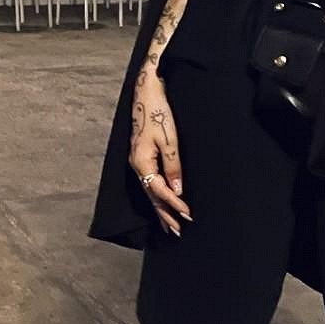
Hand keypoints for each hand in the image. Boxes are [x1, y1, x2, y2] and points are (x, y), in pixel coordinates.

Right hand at [129, 69, 191, 235]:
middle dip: (165, 214)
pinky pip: (150, 182)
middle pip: (152, 196)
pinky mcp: (142, 157)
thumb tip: (177, 189)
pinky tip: (162, 203)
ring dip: (161, 209)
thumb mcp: (169, 139)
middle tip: (178, 231)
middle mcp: (137, 165)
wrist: (147, 92)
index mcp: (141, 162)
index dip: (174, 204)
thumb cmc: (158, 112)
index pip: (159, 190)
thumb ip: (173, 166)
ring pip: (150, 191)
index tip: (188, 215)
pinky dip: (157, 196)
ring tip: (170, 226)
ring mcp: (138, 162)